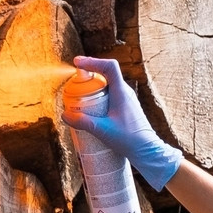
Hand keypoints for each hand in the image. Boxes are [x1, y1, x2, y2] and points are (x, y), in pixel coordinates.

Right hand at [63, 56, 185, 190]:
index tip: (77, 62)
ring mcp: (127, 99)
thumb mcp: (102, 130)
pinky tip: (92, 108)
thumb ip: (83, 122)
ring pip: (108, 85)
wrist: (147, 151)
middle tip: (75, 80)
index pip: (109, 66)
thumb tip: (65, 115)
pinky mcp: (126, 108)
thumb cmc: (128, 139)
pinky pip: (111, 95)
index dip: (92, 61)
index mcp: (121, 92)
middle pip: (106, 74)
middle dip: (89, 74)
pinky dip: (99, 96)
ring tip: (80, 95)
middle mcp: (125, 92)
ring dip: (94, 86)